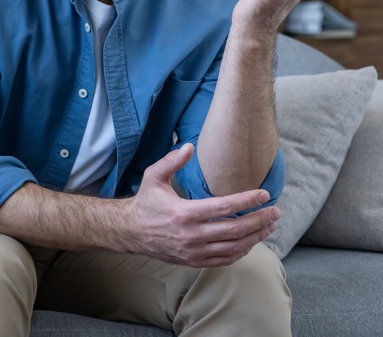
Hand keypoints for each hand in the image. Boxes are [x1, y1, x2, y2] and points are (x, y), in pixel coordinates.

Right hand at [125, 144, 279, 267]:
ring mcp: (194, 251)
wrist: (130, 232)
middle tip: (276, 212)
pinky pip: (225, 259)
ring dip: (256, 236)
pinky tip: (252, 240)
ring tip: (270, 225)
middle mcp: (191, 235)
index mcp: (183, 213)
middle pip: (235, 229)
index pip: (223, 207)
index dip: (247, 200)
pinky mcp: (194, 261)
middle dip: (260, 220)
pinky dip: (242, 251)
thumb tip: (189, 146)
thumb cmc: (145, 202)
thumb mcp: (153, 177)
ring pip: (234, 247)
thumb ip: (172, 161)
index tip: (265, 195)